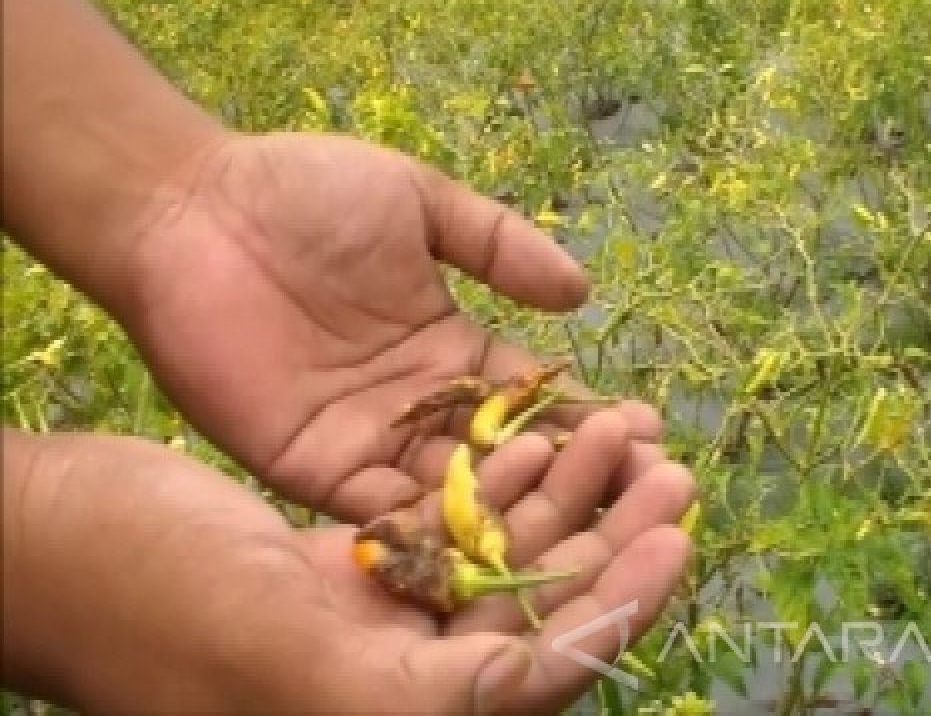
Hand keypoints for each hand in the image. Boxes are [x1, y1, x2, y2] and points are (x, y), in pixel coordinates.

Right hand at [3, 424, 692, 713]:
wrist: (44, 543)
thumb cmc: (143, 602)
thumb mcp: (284, 654)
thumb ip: (413, 691)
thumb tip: (538, 681)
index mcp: (392, 712)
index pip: (540, 667)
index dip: (618, 606)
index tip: (676, 540)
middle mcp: (393, 677)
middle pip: (538, 609)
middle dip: (613, 539)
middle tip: (674, 473)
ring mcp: (371, 621)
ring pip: (500, 560)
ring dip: (568, 498)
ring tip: (626, 434)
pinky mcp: (345, 570)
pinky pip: (446, 527)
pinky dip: (495, 483)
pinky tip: (540, 437)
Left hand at [118, 131, 665, 521]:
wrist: (190, 207)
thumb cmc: (302, 188)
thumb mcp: (420, 198)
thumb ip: (498, 244)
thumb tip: (582, 293)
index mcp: (446, 343)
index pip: (531, 394)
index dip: (587, 413)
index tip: (652, 432)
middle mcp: (415, 403)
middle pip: (505, 454)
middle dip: (572, 475)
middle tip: (644, 496)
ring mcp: (365, 439)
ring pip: (454, 490)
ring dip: (520, 508)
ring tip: (591, 525)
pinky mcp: (309, 466)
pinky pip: (378, 508)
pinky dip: (432, 526)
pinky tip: (492, 542)